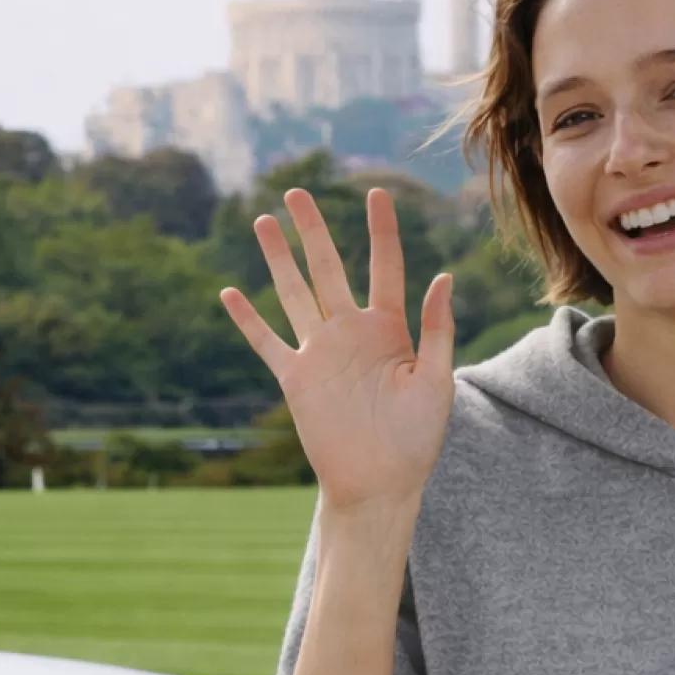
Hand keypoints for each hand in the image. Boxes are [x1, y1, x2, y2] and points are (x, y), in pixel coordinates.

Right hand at [219, 187, 455, 513]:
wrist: (381, 483)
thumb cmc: (418, 439)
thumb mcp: (436, 381)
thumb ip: (437, 330)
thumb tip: (444, 277)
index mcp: (390, 330)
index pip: (385, 267)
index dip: (381, 231)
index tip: (377, 193)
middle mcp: (351, 333)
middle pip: (328, 268)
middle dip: (313, 230)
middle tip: (297, 192)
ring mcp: (320, 353)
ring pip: (294, 293)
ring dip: (278, 259)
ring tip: (263, 221)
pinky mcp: (296, 378)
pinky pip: (267, 343)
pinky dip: (248, 320)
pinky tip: (230, 292)